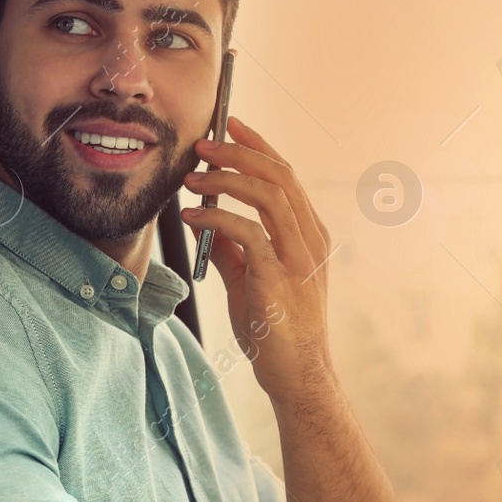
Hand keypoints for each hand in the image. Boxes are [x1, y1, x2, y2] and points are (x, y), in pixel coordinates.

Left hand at [180, 116, 333, 408]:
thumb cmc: (276, 330)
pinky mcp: (280, 277)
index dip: (259, 146)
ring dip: (225, 179)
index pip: (286, 176)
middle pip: (279, 176)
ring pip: (268, 196)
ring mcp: (299, 258)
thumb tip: (205, 221)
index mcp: (309, 235)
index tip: (232, 126)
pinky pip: (247, 233)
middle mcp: (310, 240)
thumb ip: (231, 249)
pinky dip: (216, 217)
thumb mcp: (250, 281)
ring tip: (192, 176)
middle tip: (202, 145)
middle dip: (238, 153)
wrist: (296, 375)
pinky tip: (192, 216)